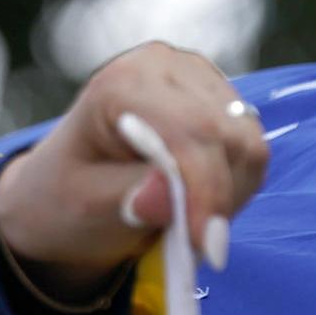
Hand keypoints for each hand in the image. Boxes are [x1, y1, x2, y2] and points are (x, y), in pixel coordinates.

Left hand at [0, 42, 268, 297]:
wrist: (65, 188)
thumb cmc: (67, 196)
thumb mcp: (86, 205)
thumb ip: (128, 195)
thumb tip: (167, 192)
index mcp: (123, 82)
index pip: (189, 131)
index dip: (206, 190)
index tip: (208, 248)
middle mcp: (166, 67)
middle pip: (228, 137)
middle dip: (218, 199)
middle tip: (193, 246)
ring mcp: (197, 78)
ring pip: (248, 145)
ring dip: (227, 195)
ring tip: (185, 222)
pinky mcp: (218, 100)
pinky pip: (250, 151)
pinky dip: (231, 186)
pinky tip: (195, 201)